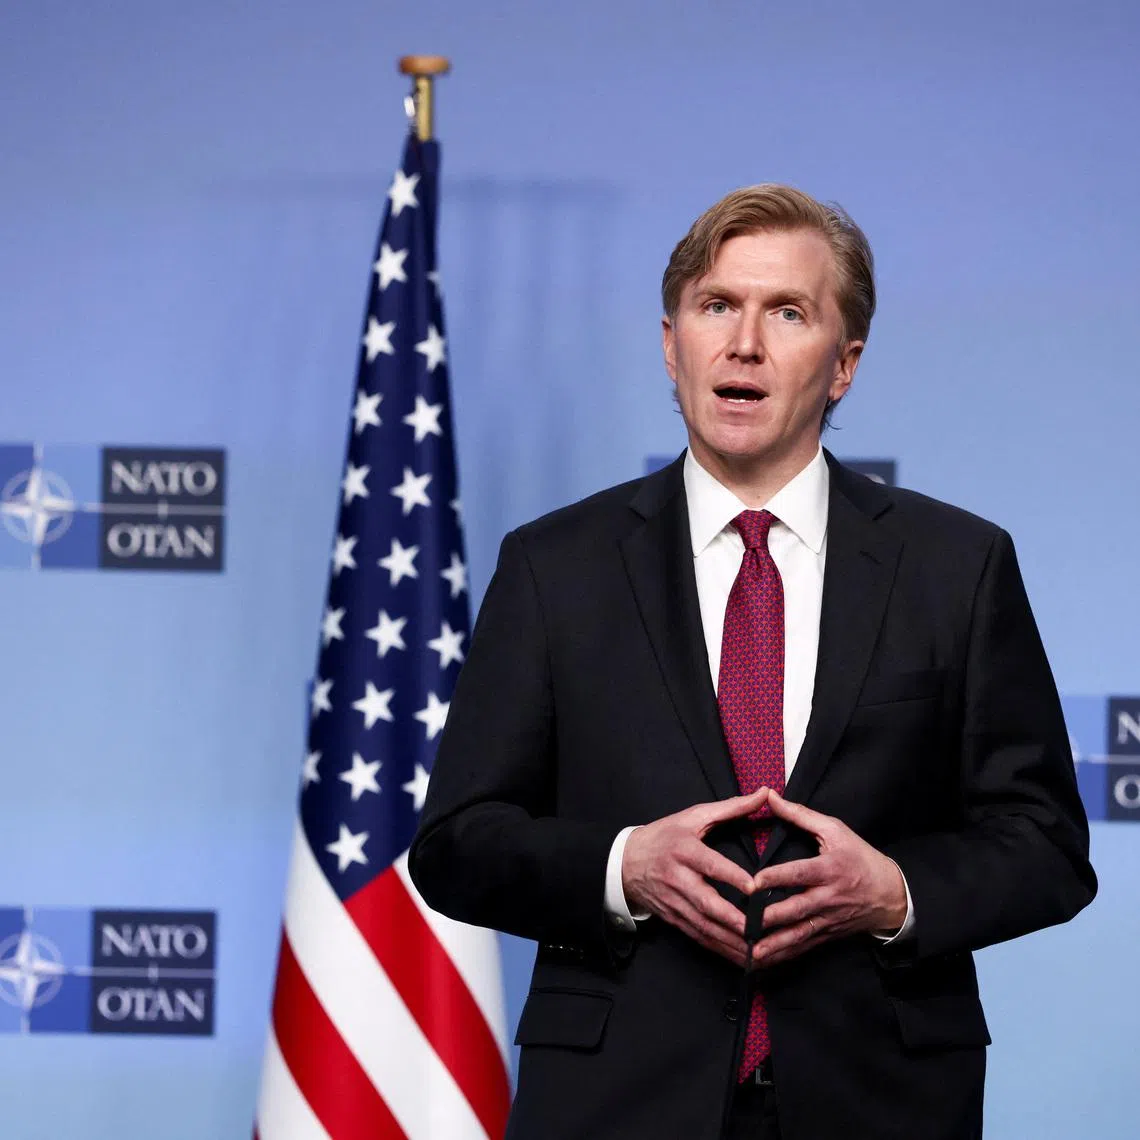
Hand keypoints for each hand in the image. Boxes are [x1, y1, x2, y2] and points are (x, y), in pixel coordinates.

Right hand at [622, 788, 769, 966]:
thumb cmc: (665, 836)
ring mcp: (675, 902)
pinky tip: (741, 957)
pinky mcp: (674, 919)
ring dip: (730, 940)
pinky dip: (720, 949)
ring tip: (757, 949)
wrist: (624, 862)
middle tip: (757, 929)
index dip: (731, 876)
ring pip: (704, 926)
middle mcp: (678, 879)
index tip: (754, 887)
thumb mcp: (693, 816)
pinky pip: (699, 937)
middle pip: (706, 902)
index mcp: (684, 850)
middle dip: (732, 919)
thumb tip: (764, 793)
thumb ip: (731, 807)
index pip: (709, 864)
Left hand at [749, 789, 907, 967]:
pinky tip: (765, 961)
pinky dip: (785, 955)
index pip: (800, 874)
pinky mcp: (827, 934)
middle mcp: (828, 897)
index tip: (753, 882)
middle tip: (743, 921)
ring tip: (751, 952)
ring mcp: (828, 919)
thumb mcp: (834, 830)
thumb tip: (770, 796)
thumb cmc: (860, 857)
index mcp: (829, 869)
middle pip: (796, 909)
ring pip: (799, 934)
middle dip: (770, 918)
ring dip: (774, 944)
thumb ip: (800, 815)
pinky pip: (804, 946)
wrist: (891, 894)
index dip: (777, 878)